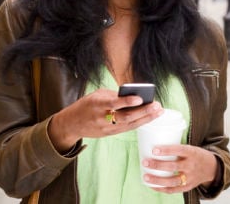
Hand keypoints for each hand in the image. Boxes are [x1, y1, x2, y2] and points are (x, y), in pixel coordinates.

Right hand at [48, 89, 162, 152]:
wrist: (71, 124)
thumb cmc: (87, 105)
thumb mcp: (97, 95)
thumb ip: (114, 95)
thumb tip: (134, 96)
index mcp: (97, 104)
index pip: (114, 104)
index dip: (127, 102)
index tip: (140, 98)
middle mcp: (102, 118)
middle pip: (126, 117)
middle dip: (143, 111)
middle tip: (157, 106)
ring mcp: (106, 128)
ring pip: (129, 125)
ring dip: (146, 118)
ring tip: (159, 112)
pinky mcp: (110, 134)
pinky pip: (127, 128)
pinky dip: (139, 122)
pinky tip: (150, 117)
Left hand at [142, 145, 217, 192]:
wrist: (211, 168)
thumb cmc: (195, 155)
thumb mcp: (190, 148)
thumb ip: (176, 150)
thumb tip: (154, 145)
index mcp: (192, 153)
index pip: (179, 150)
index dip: (166, 150)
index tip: (154, 149)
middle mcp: (191, 166)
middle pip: (173, 166)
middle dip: (158, 165)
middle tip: (145, 162)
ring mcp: (190, 178)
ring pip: (172, 181)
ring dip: (157, 180)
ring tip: (145, 176)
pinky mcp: (187, 187)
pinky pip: (173, 190)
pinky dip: (161, 188)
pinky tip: (152, 185)